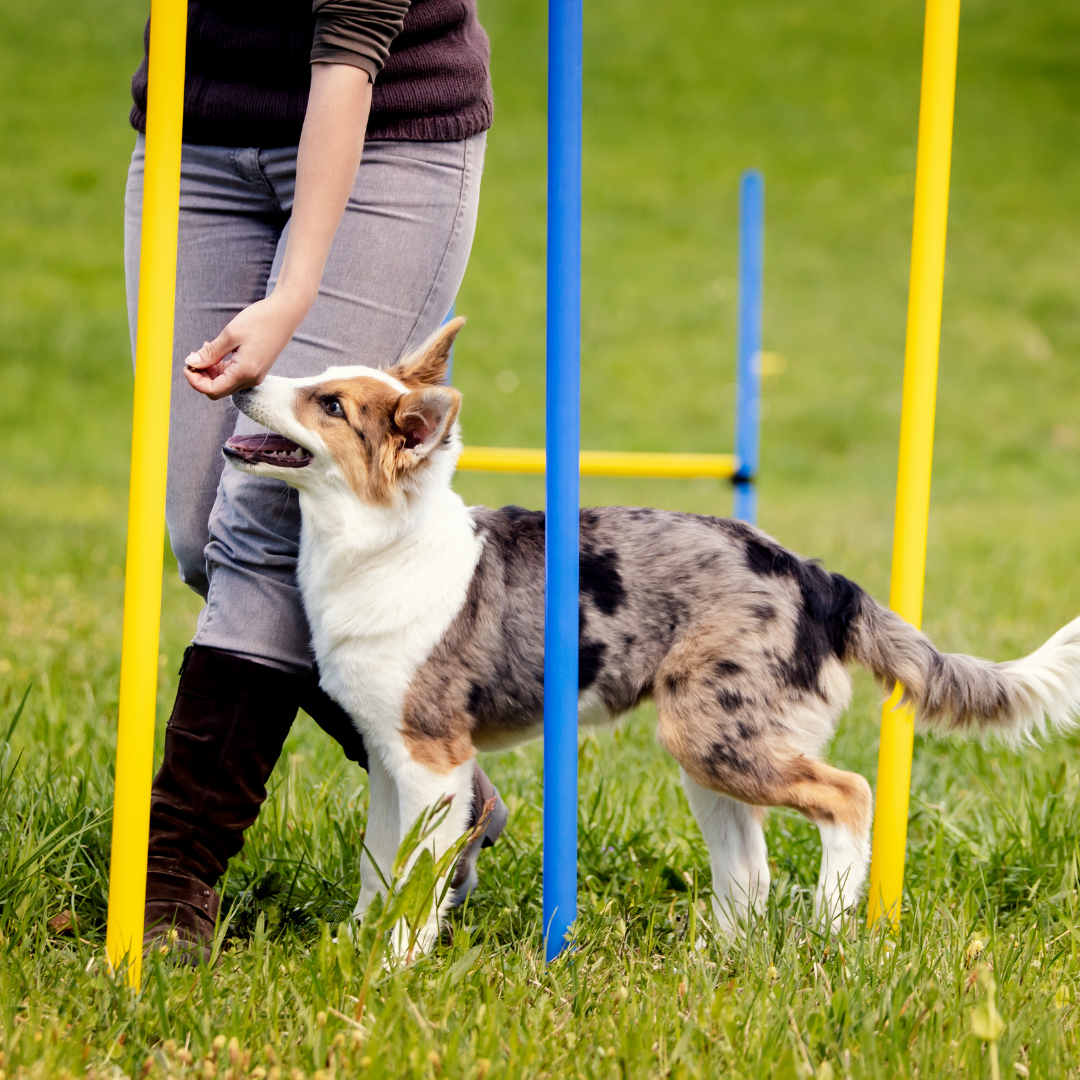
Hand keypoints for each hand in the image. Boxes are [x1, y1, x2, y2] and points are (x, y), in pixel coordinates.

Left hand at [183, 290, 310, 399]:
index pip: (213, 390)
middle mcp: (251, 379)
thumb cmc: (261, 320)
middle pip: (218, 390)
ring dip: (211, 371)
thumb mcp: (231, 334)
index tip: (187, 365)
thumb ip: (210, 353)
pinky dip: (221, 367)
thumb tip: (191, 363)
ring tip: (206, 348)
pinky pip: (234, 376)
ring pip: (225, 383)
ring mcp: (255, 375)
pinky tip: (218, 351)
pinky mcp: (256, 369)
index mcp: (245, 372)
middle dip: (202, 376)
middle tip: (194, 356)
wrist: (286, 313)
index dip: (195, 381)